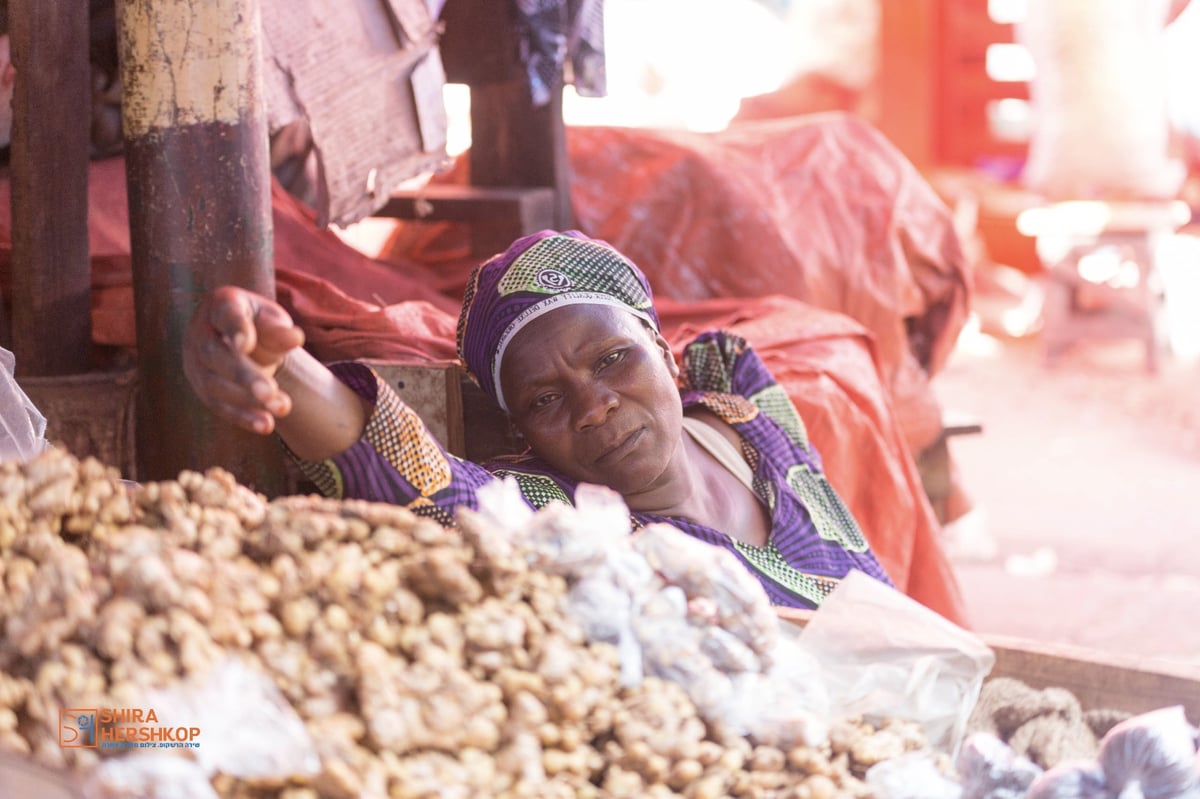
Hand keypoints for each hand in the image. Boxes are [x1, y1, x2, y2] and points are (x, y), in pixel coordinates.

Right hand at [183, 286, 305, 434]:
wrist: (244, 341)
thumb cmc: (260, 324)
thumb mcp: (272, 321)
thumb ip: (280, 330)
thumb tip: (296, 338)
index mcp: (221, 304)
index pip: (226, 315)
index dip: (235, 329)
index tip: (246, 344)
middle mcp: (200, 332)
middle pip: (216, 355)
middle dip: (243, 375)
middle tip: (270, 392)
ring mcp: (195, 362)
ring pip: (215, 384)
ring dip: (248, 400)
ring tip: (282, 407)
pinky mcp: (201, 388)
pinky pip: (218, 405)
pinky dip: (242, 417)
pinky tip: (265, 425)